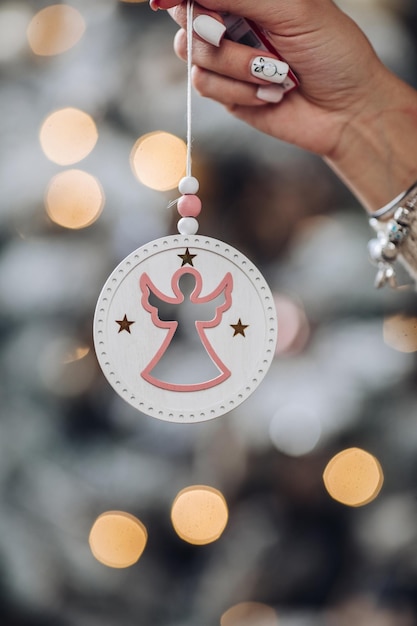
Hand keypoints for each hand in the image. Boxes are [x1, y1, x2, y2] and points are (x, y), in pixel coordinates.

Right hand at [152, 0, 389, 157]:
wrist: (347, 111)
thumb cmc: (332, 52)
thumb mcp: (292, 9)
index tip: (168, 0)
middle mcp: (233, 23)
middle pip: (185, 17)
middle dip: (208, 28)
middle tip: (229, 32)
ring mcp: (227, 60)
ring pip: (194, 55)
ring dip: (236, 65)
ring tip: (276, 72)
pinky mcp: (226, 94)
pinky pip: (205, 86)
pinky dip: (239, 90)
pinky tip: (271, 94)